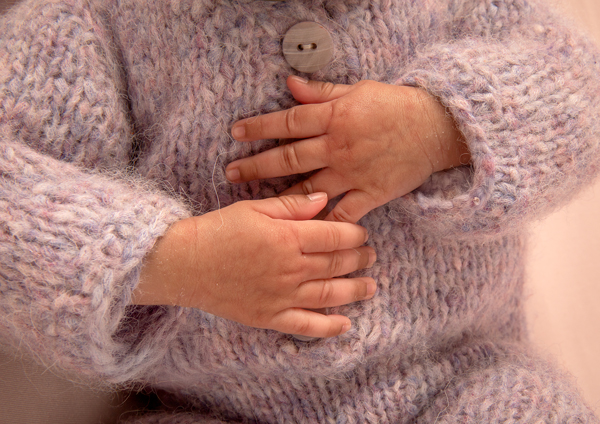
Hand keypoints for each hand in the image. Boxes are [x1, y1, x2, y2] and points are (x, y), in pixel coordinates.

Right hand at [133, 193, 376, 337]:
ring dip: (354, 291)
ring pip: (328, 294)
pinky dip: (328, 326)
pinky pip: (305, 325)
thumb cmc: (218, 230)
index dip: (354, 234)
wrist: (184, 263)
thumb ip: (292, 205)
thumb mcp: (254, 208)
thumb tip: (325, 199)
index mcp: (288, 238)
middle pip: (336, 264)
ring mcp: (281, 296)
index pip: (334, 235)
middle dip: (358, 260)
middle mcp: (290, 269)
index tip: (363, 234)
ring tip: (370, 287)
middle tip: (371, 256)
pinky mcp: (269, 317)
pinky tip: (345, 324)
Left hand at [226, 77, 469, 222]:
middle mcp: (338, 146)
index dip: (259, 127)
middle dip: (257, 166)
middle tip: (231, 174)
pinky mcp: (371, 193)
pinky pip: (342, 213)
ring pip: (309, 189)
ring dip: (280, 197)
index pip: (288, 122)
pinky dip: (324, 223)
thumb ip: (322, 92)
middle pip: (289, 158)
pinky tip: (304, 232)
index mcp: (334, 117)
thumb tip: (290, 84)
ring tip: (257, 205)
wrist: (437, 128)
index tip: (236, 134)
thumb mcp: (358, 90)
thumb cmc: (396, 105)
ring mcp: (353, 172)